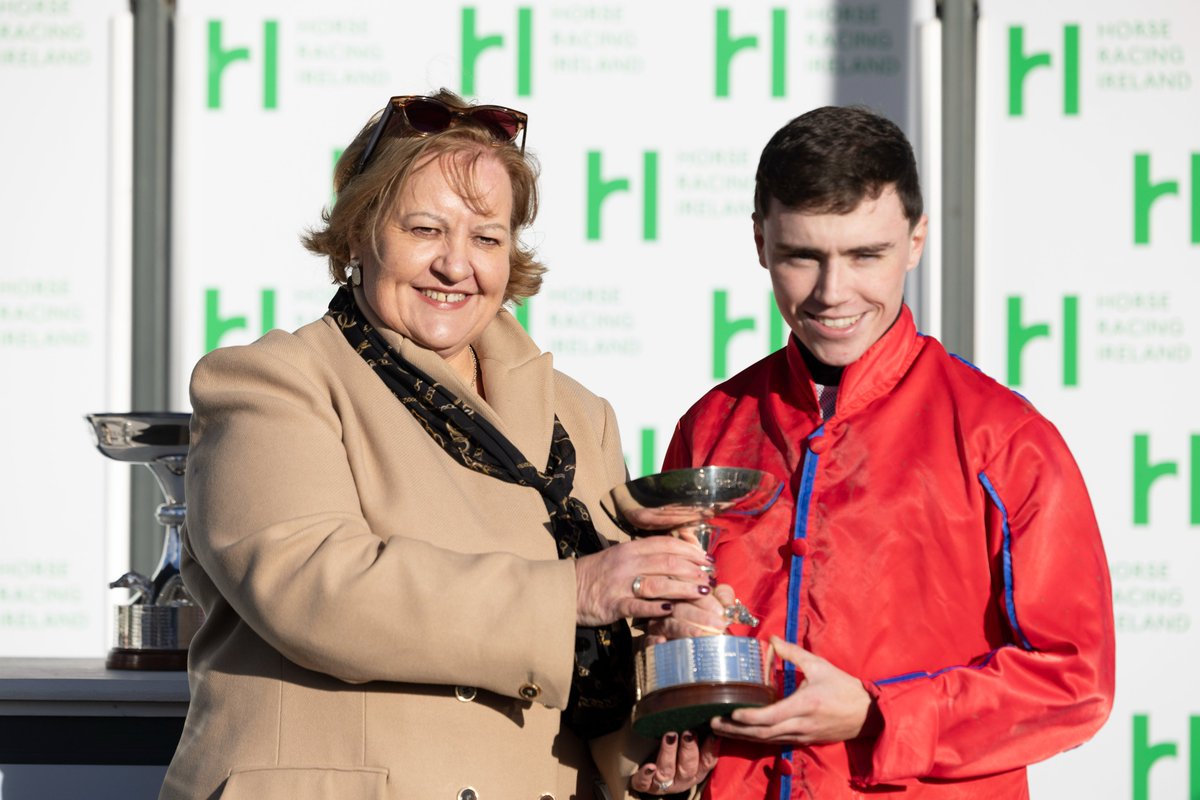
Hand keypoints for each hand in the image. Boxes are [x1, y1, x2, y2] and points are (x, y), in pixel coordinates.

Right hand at [575, 537, 712, 626]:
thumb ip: (644, 554)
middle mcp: (627, 562)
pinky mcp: (614, 604)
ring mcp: (620, 584)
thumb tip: (674, 554)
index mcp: (629, 548)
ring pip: (658, 583)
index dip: (690, 550)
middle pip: (667, 562)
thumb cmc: (596, 574)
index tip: (707, 558)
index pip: (665, 544)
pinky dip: (657, 608)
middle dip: (693, 570)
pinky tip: (672, 610)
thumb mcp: (619, 556)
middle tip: (709, 578)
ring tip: (700, 593)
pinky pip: (639, 606)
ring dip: (683, 588)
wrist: (567, 590)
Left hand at [630, 731, 718, 795]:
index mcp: (694, 771)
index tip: (711, 736)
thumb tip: (707, 716)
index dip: (710, 751)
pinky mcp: (644, 785)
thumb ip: (695, 734)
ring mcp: (662, 784)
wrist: (642, 758)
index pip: (706, 763)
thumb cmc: (671, 747)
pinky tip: (649, 767)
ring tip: (670, 737)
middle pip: (687, 769)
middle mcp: (680, 780)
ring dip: (669, 754)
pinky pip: (644, 783)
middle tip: (688, 733)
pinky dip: (646, 775)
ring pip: (667, 773)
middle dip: (689, 751)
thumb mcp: (684, 741)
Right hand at [645, 583, 736, 642]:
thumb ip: (724, 596)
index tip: (720, 611)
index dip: (705, 600)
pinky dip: (656, 641)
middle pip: (679, 607)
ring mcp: (657, 620)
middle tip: (718, 625)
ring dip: (684, 629)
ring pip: (668, 623)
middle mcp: (667, 603)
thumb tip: (727, 604)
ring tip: (699, 635)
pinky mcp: (651, 638)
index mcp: (682, 590)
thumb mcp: (718, 601)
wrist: (701, 637)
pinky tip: (663, 642)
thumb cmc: (709, 615)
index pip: (690, 591)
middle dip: (700, 617)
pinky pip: (650, 639)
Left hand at [710, 637, 870, 744]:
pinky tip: (744, 733)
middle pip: (764, 733)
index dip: (750, 717)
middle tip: (713, 722)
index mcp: (805, 704)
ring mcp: (802, 735)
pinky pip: (777, 742)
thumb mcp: (819, 665)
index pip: (772, 716)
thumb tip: (771, 639)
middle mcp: (801, 724)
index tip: (731, 712)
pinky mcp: (804, 740)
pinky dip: (758, 738)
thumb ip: (793, 653)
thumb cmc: (843, 687)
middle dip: (737, 730)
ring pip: (768, 740)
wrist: (867, 714)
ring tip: (721, 729)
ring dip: (743, 736)